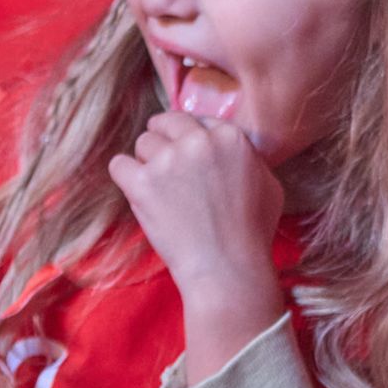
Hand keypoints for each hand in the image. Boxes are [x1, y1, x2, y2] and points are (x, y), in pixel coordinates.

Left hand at [108, 111, 284, 300]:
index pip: (198, 119)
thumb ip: (246, 157)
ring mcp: (168, 160)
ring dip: (147, 160)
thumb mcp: (268, 183)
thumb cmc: (252, 232)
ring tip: (157, 185)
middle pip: (167, 122)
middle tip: (165, 163)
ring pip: (143, 142)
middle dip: (165, 139)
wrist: (227, 268)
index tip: (187, 153)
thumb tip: (230, 152)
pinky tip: (135, 189)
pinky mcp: (142, 183)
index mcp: (230, 137)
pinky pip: (119, 164)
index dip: (191, 137)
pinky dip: (125, 175)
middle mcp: (198, 141)